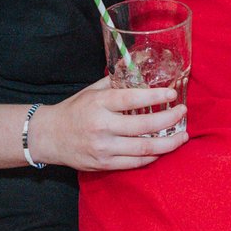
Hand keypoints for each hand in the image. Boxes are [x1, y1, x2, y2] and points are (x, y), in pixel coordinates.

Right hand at [31, 78, 187, 169]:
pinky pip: (134, 162)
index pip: (131, 99)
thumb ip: (117, 81)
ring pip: (143, 148)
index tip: (172, 95)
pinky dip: (152, 157)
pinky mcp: (104, 164)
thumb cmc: (74, 110)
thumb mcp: (92, 91)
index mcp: (99, 104)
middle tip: (182, 113)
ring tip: (182, 136)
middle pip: (143, 126)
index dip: (155, 97)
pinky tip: (162, 150)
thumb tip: (142, 66)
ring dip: (167, 143)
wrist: (49, 137)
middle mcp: (102, 126)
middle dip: (168, 120)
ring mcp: (103, 147)